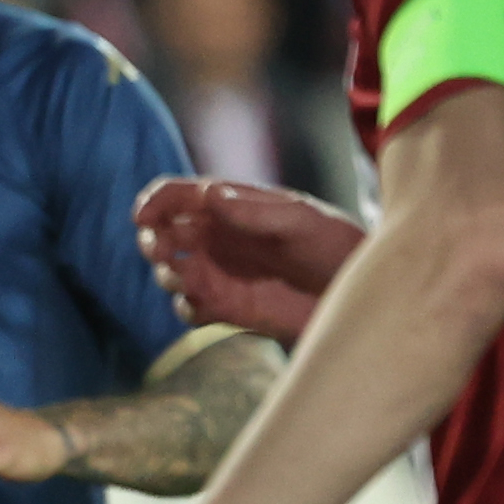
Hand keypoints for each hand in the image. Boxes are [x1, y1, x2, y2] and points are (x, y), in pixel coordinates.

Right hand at [133, 175, 360, 342]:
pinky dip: (187, 308)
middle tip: (164, 253)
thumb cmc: (334, 244)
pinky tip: (208, 306)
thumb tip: (208, 194)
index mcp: (227, 205)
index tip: (144, 219)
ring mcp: (219, 273)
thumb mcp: (301, 221)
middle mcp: (216, 238)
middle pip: (161, 234)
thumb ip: (255, 212)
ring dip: (169, 276)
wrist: (358, 290)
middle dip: (153, 243)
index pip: (174, 195)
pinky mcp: (226, 308)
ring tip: (192, 281)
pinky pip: (188, 309)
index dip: (152, 203)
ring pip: (169, 273)